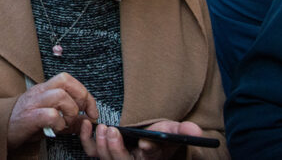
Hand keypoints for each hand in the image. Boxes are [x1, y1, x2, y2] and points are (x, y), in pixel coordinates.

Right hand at [7, 72, 97, 147]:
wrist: (0, 129)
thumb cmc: (25, 122)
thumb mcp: (50, 117)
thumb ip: (68, 117)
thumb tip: (87, 120)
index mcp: (44, 89)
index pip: (68, 79)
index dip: (84, 93)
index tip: (92, 111)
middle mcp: (39, 92)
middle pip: (65, 81)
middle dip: (81, 98)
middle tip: (83, 114)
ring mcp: (33, 103)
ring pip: (60, 96)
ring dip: (70, 112)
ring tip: (65, 123)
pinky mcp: (29, 118)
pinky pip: (50, 114)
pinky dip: (59, 123)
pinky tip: (56, 129)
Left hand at [80, 119, 205, 159]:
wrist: (148, 134)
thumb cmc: (161, 135)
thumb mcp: (173, 131)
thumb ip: (182, 131)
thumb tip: (195, 130)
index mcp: (151, 159)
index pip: (149, 158)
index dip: (148, 151)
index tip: (144, 143)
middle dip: (115, 149)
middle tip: (112, 130)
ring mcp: (118, 157)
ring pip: (105, 159)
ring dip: (102, 145)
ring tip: (103, 128)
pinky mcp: (104, 151)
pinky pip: (92, 151)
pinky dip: (87, 140)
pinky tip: (87, 125)